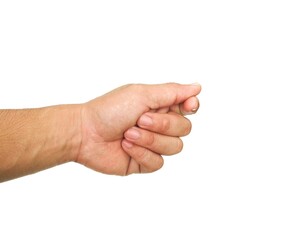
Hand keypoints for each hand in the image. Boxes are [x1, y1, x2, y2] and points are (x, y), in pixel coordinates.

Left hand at [76, 83, 200, 174]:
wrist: (85, 133)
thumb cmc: (109, 110)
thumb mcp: (141, 94)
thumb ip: (171, 92)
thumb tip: (197, 87)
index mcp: (160, 106)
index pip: (188, 108)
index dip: (192, 107)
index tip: (188, 105)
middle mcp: (159, 125)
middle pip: (184, 129)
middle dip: (163, 124)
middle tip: (140, 119)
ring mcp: (153, 144)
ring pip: (174, 148)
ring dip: (150, 139)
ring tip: (129, 133)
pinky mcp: (145, 161)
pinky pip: (158, 162)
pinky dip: (142, 153)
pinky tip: (126, 146)